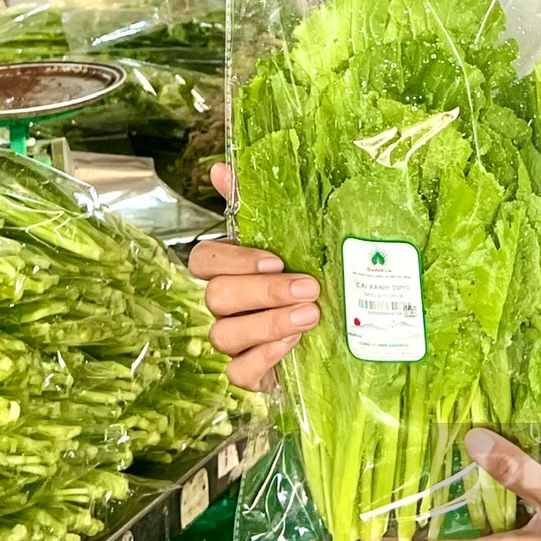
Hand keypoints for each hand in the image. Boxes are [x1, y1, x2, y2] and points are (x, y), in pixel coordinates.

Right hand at [187, 162, 320, 389]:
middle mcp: (223, 305)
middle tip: (308, 287)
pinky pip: (238, 372)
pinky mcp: (248, 374)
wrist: (338, 329)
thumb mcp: (290, 239)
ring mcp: (232, 341)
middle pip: (216, 296)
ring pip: (224, 334)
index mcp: (229, 269)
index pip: (203, 260)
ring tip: (311, 316)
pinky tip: (292, 345)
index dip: (234, 260)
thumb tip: (221, 166)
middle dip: (263, 293)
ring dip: (268, 324)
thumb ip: (253, 203)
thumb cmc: (307, 275)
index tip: (275, 259)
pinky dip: (263, 359)